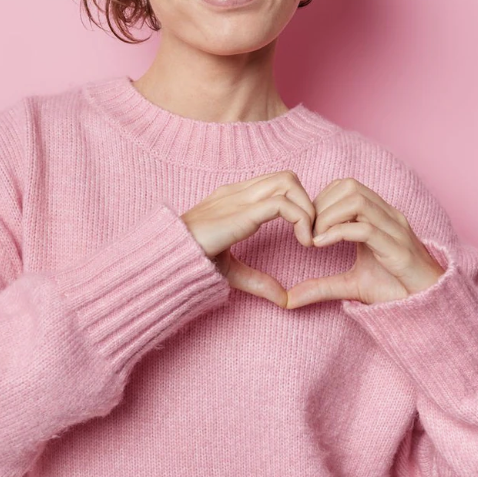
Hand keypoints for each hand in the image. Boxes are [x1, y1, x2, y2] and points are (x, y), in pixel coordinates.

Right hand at [180, 170, 316, 307]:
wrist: (167, 260)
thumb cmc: (190, 262)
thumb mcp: (232, 271)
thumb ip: (258, 281)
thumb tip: (284, 299)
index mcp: (234, 199)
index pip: (277, 183)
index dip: (298, 204)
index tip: (304, 235)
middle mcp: (238, 192)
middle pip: (287, 177)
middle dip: (307, 202)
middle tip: (310, 234)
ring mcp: (239, 199)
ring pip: (288, 181)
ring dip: (307, 208)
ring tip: (308, 238)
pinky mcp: (241, 213)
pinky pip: (282, 203)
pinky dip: (301, 219)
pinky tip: (303, 242)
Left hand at [285, 178, 445, 308]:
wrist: (429, 308)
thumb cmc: (395, 290)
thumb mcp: (351, 286)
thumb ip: (321, 286)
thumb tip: (289, 299)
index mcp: (379, 216)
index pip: (345, 186)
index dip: (321, 200)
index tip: (307, 226)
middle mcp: (388, 217)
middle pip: (349, 186)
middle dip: (321, 206)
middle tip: (308, 233)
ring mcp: (395, 230)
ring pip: (356, 200)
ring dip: (327, 216)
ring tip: (315, 240)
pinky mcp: (398, 250)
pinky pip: (365, 229)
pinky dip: (338, 233)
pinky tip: (322, 246)